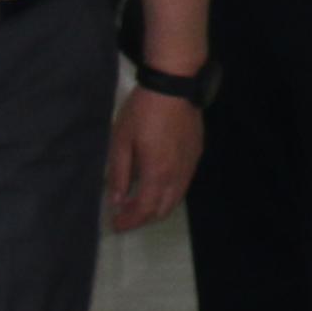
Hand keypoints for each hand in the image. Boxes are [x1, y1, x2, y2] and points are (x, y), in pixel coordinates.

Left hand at [106, 91, 200, 230]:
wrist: (174, 86)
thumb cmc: (143, 111)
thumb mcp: (121, 140)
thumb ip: (119, 174)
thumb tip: (117, 200)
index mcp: (156, 174)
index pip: (144, 210)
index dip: (129, 222)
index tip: (115, 225)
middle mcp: (177, 176)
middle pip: (162, 210)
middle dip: (142, 219)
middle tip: (125, 215)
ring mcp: (189, 165)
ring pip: (175, 199)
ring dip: (157, 207)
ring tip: (139, 202)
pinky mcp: (196, 154)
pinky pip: (183, 184)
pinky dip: (169, 193)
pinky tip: (156, 183)